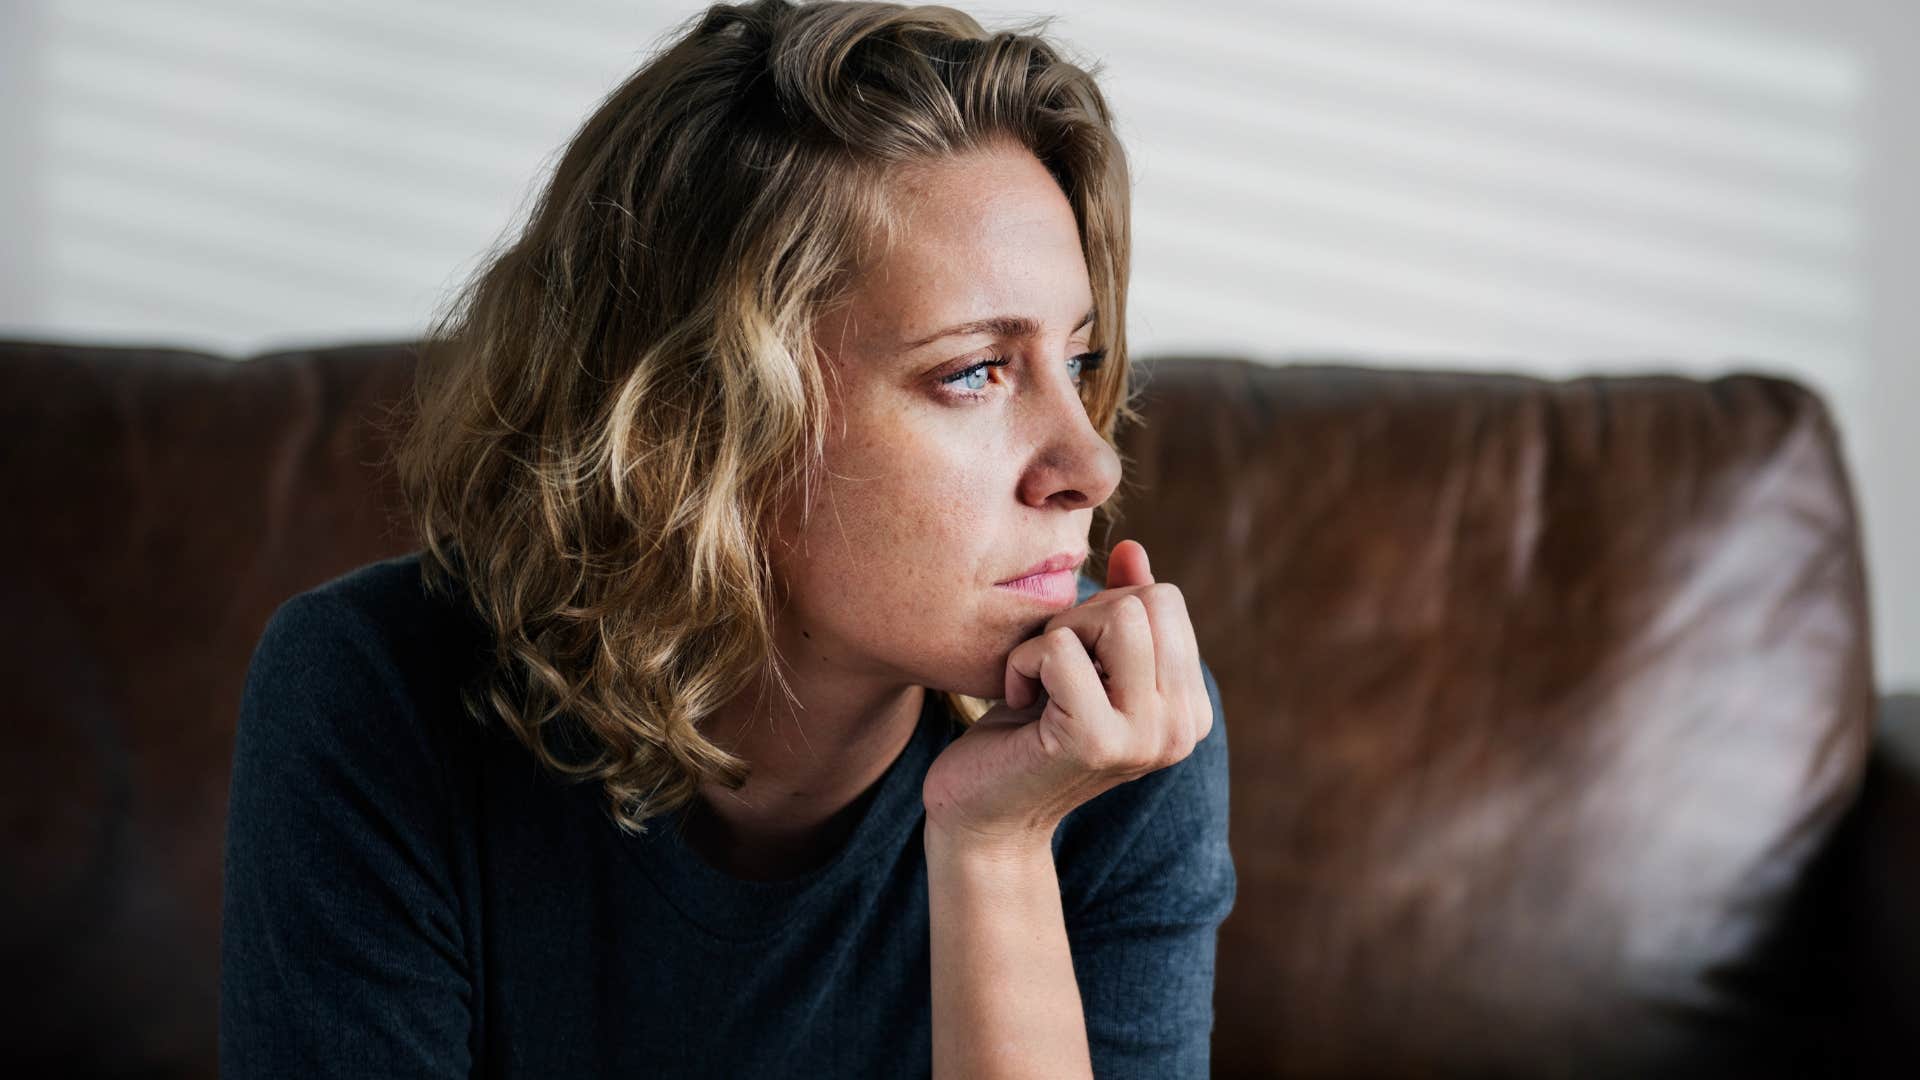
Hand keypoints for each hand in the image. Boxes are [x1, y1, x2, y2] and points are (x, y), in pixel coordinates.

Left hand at [921, 539, 1213, 852]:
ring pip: (1118, 616)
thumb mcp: (1081, 662)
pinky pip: (1060, 649)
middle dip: (1084, 615)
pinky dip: (1023, 662)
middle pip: (1148, 600)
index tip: (1074, 661)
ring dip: (1058, 634)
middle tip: (1051, 669)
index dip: (1104, 610)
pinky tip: (1019, 702)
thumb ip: (1118, 610)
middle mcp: (1182, 727)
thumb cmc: (1026, 733)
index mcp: (1190, 708)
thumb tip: (1133, 549)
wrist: (983, 816)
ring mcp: (1146, 737)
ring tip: (1040, 681)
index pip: (1166, 600)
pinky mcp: (1096, 741)